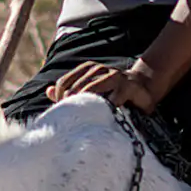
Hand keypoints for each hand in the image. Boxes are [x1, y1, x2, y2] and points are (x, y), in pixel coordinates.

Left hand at [46, 59, 160, 110]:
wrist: (142, 89)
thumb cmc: (113, 92)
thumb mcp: (91, 90)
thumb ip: (69, 91)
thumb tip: (48, 91)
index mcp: (87, 69)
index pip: (64, 82)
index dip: (61, 99)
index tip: (64, 114)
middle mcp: (99, 69)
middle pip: (76, 88)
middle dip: (73, 105)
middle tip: (73, 121)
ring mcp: (114, 76)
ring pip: (92, 91)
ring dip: (88, 106)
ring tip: (87, 120)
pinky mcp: (128, 87)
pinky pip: (114, 99)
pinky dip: (108, 108)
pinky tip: (106, 117)